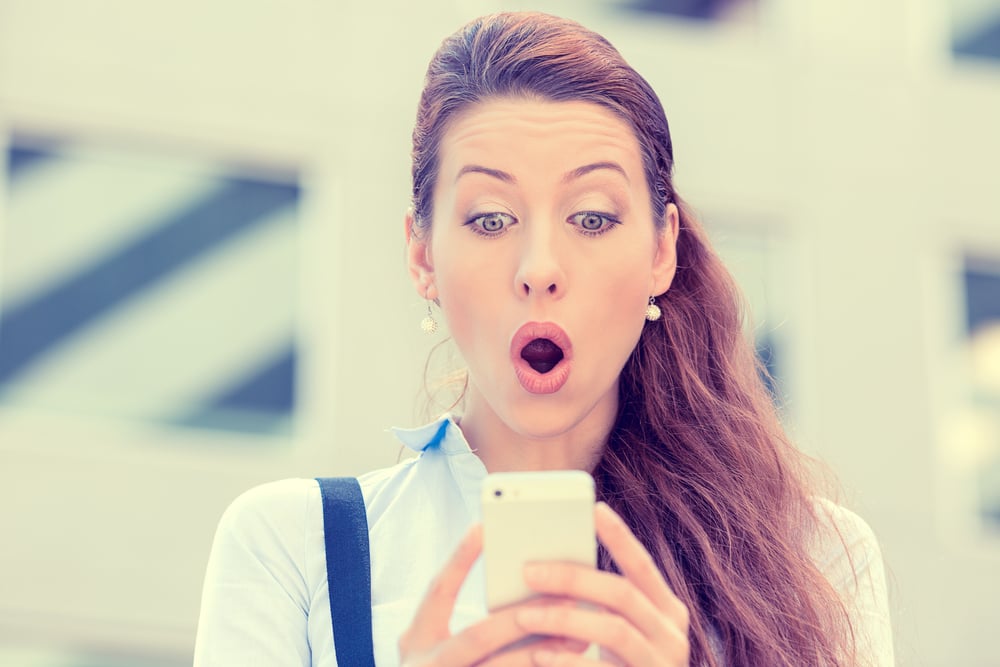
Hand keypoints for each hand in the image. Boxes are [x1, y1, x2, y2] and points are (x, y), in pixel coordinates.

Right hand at [399, 524, 588, 665]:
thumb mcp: (434, 652)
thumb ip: (469, 628)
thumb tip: (528, 586)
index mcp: (417, 644)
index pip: (437, 592)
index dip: (459, 560)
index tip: (484, 527)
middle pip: (478, 637)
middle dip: (524, 615)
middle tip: (566, 596)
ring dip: (542, 654)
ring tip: (577, 638)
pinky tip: (569, 666)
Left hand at [512, 502, 689, 665]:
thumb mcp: (620, 631)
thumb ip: (603, 603)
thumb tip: (550, 564)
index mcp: (668, 610)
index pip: (642, 566)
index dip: (620, 537)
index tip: (593, 509)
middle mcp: (673, 634)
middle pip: (622, 594)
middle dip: (572, 578)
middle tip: (528, 571)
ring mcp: (662, 663)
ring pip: (613, 629)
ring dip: (564, 618)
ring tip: (524, 614)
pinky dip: (568, 660)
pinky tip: (539, 656)